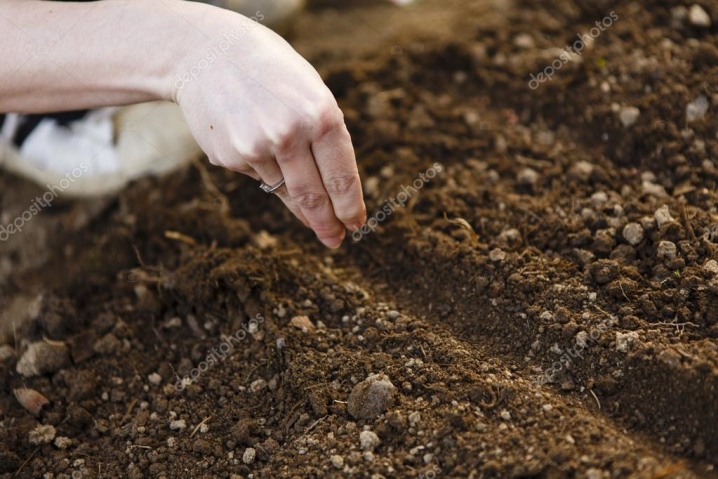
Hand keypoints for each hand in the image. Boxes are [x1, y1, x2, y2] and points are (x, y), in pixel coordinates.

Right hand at [172, 10, 365, 247]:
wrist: (206, 53)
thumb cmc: (271, 74)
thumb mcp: (310, 94)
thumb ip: (325, 139)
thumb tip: (332, 193)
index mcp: (321, 115)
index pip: (341, 177)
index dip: (349, 207)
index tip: (355, 225)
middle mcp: (289, 134)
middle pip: (313, 197)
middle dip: (326, 223)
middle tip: (334, 240)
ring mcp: (255, 148)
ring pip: (284, 191)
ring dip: (296, 200)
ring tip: (300, 196)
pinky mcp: (229, 157)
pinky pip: (257, 176)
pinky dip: (263, 167)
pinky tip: (253, 139)